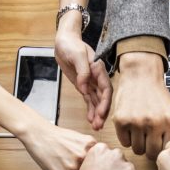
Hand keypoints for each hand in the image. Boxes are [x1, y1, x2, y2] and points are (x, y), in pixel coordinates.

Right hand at [18, 122, 95, 169]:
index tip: (86, 165)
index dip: (90, 164)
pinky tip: (57, 167)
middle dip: (81, 169)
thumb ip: (91, 151)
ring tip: (62, 162)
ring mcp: (72, 167)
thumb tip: (101, 164)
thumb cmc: (58, 137)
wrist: (39, 134)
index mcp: (91, 146)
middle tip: (70, 161)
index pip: (98, 163)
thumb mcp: (81, 139)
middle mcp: (83, 156)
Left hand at [55, 13, 111, 129]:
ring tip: (96, 127)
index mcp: (98, 69)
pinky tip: (91, 120)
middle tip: (99, 125)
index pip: (106, 88)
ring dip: (97, 114)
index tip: (101, 112)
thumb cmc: (71, 45)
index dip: (105, 102)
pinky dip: (90, 110)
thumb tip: (84, 87)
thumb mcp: (77, 55)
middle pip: (103, 98)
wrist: (64, 42)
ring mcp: (90, 82)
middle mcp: (97, 77)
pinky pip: (89, 100)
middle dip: (102, 112)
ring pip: (96, 101)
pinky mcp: (83, 86)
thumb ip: (83, 71)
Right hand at [112, 52, 169, 159]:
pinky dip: (127, 138)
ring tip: (140, 133)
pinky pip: (124, 143)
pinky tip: (131, 128)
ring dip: (138, 144)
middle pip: (151, 154)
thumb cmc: (158, 97)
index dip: (163, 149)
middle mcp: (154, 123)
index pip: (167, 150)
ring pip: (137, 150)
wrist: (141, 76)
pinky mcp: (121, 120)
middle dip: (150, 150)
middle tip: (149, 141)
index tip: (160, 145)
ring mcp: (136, 122)